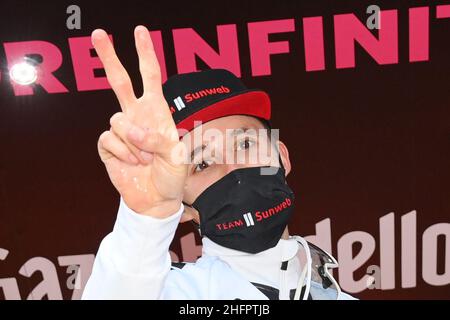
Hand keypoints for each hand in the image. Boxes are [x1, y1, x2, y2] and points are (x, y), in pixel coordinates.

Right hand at [93, 25, 187, 217]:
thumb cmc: (171, 174)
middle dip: (109, 56)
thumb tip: (129, 129)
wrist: (156, 198)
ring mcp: (121, 130)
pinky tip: (132, 164)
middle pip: (119, 80)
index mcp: (156, 111)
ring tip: (145, 159)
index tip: (140, 32)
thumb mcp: (177, 155)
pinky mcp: (108, 146)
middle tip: (98, 33)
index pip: (150, 76)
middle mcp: (136, 115)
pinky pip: (108, 139)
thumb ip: (157, 138)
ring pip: (117, 120)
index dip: (146, 54)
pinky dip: (123, 154)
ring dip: (134, 143)